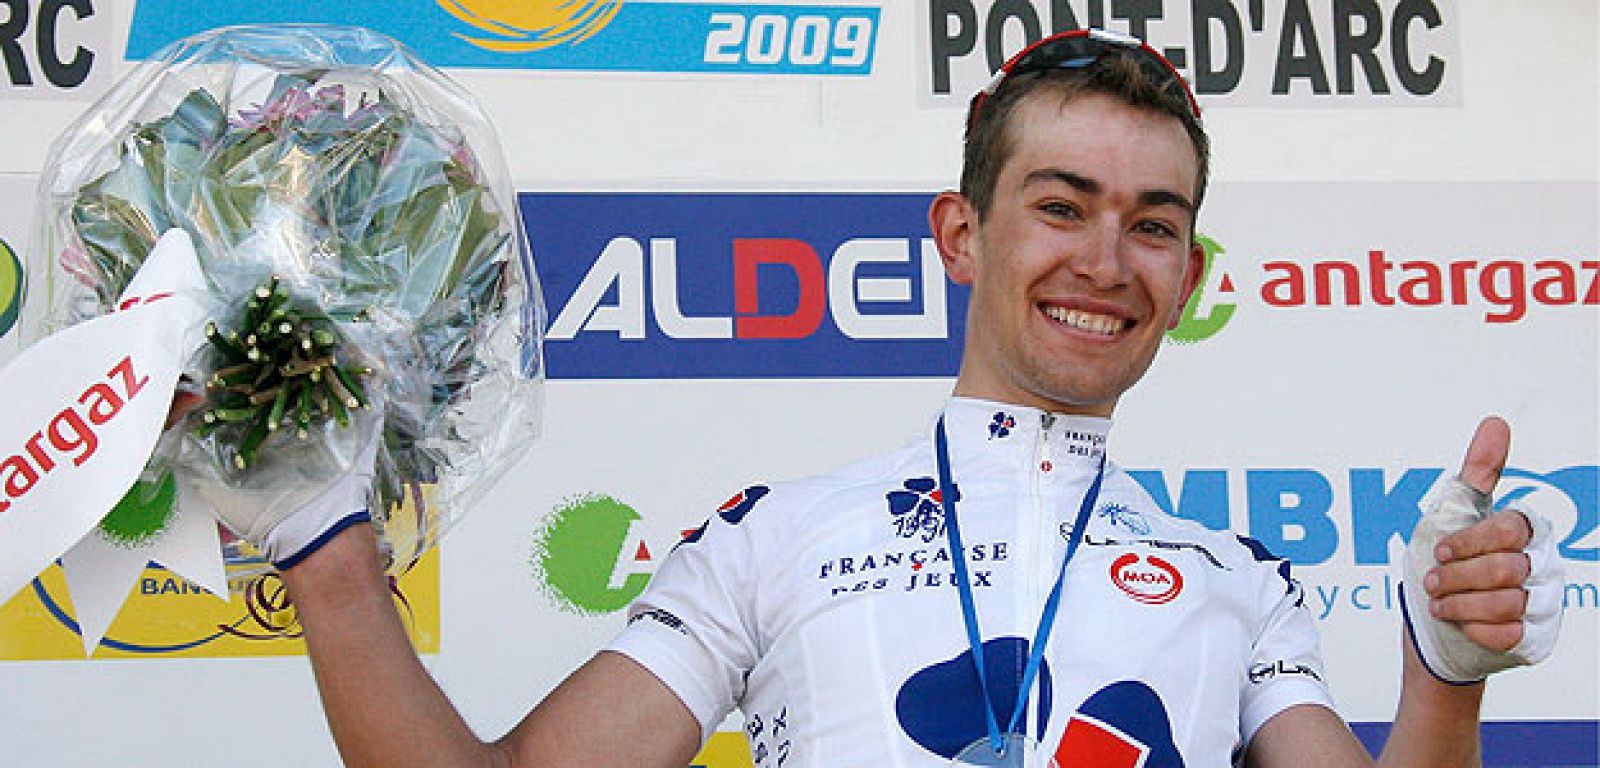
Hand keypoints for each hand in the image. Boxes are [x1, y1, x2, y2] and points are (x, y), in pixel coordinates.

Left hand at [1401, 417, 1563, 682]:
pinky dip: (1473, 629)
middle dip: (1455, 577)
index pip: (1509, 530)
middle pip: (1504, 568)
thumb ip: (1478, 471)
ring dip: (1458, 604)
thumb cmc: (1442, 564)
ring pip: (1506, 603)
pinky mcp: (1534, 638)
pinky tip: (1462, 623)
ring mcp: (1543, 603)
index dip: (1467, 543)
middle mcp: (1542, 565)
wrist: (1431, 624)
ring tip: (1441, 603)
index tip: (1440, 551)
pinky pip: (1507, 634)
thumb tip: (1496, 423)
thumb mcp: (1451, 513)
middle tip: (1434, 581)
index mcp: (1524, 531)